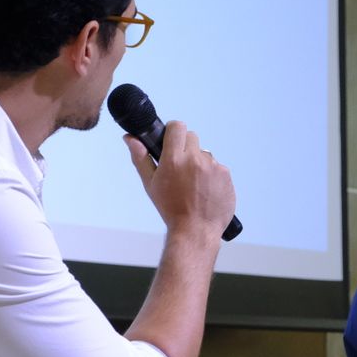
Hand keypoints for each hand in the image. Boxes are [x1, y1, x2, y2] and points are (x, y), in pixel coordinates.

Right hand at [126, 122, 234, 239]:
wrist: (196, 230)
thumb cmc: (171, 209)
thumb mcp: (150, 184)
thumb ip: (141, 158)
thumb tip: (130, 138)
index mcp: (174, 159)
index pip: (177, 127)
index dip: (173, 131)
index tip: (171, 140)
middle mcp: (195, 159)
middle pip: (191, 137)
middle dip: (185, 148)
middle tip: (181, 167)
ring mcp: (213, 166)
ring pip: (205, 153)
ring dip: (199, 163)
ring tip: (194, 184)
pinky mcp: (226, 174)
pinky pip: (217, 167)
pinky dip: (212, 175)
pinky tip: (206, 190)